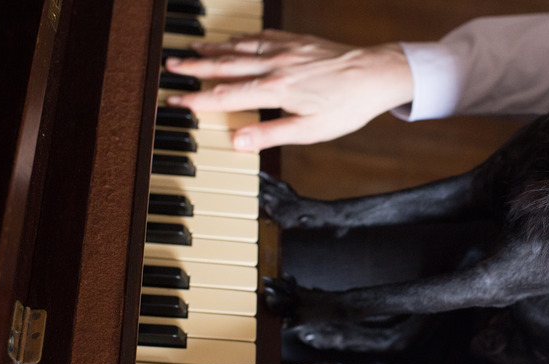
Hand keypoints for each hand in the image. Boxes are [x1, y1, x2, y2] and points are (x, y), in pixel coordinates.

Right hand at [165, 29, 413, 150]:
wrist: (376, 74)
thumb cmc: (348, 105)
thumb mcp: (310, 131)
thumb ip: (271, 135)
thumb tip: (238, 142)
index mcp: (276, 89)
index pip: (227, 95)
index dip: (198, 99)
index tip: (176, 99)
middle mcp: (276, 65)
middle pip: (227, 65)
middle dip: (196, 67)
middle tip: (172, 65)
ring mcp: (287, 49)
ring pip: (242, 47)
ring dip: (215, 48)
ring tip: (194, 50)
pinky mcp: (299, 41)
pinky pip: (263, 36)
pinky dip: (244, 38)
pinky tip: (238, 39)